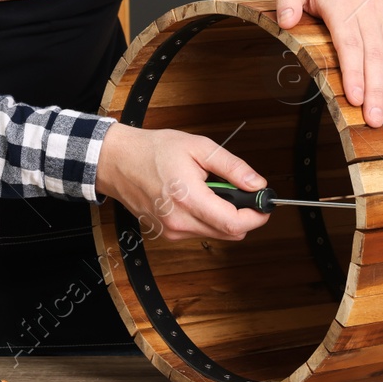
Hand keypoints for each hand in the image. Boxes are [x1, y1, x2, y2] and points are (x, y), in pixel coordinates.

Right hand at [94, 122, 270, 240]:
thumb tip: (257, 183)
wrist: (118, 161)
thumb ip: (232, 167)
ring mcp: (172, 231)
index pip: (235, 223)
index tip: (264, 204)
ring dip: (224, 216)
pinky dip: (207, 218)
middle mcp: (180, 222)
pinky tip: (196, 197)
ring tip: (210, 189)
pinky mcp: (167, 234)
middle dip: (243, 215)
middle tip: (239, 191)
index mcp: (189, 199)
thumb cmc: (153, 150)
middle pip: (229, 233)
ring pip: (216, 234)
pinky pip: (200, 232)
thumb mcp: (198, 147)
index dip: (257, 216)